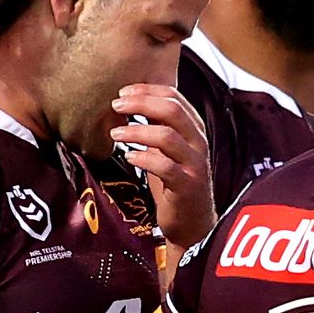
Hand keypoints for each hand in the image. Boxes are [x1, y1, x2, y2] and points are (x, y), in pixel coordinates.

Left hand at [112, 84, 215, 248]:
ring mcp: (195, 165)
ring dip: (136, 132)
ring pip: (167, 136)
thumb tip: (124, 105)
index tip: (123, 92)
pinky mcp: (187, 186)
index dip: (147, 90)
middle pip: (172, 111)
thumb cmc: (174, 183)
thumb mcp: (166, 150)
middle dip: (140, 103)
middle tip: (116, 105)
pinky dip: (143, 159)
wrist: (192, 222)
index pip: (174, 98)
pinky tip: (129, 158)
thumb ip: (154, 127)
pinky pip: (165, 167)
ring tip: (114, 134)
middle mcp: (198, 144)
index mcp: (194, 130)